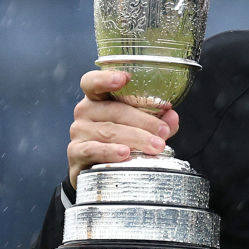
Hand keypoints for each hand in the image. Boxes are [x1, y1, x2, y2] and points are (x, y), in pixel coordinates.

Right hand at [67, 70, 179, 188]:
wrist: (98, 169)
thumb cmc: (121, 140)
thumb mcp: (140, 126)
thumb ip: (157, 120)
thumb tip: (172, 116)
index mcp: (98, 98)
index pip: (92, 82)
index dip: (106, 78)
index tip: (124, 78)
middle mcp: (85, 111)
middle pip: (114, 111)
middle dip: (143, 121)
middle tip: (163, 131)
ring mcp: (78, 132)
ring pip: (108, 131)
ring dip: (135, 138)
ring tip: (155, 146)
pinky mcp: (75, 153)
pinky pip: (93, 150)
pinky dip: (110, 151)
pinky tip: (124, 153)